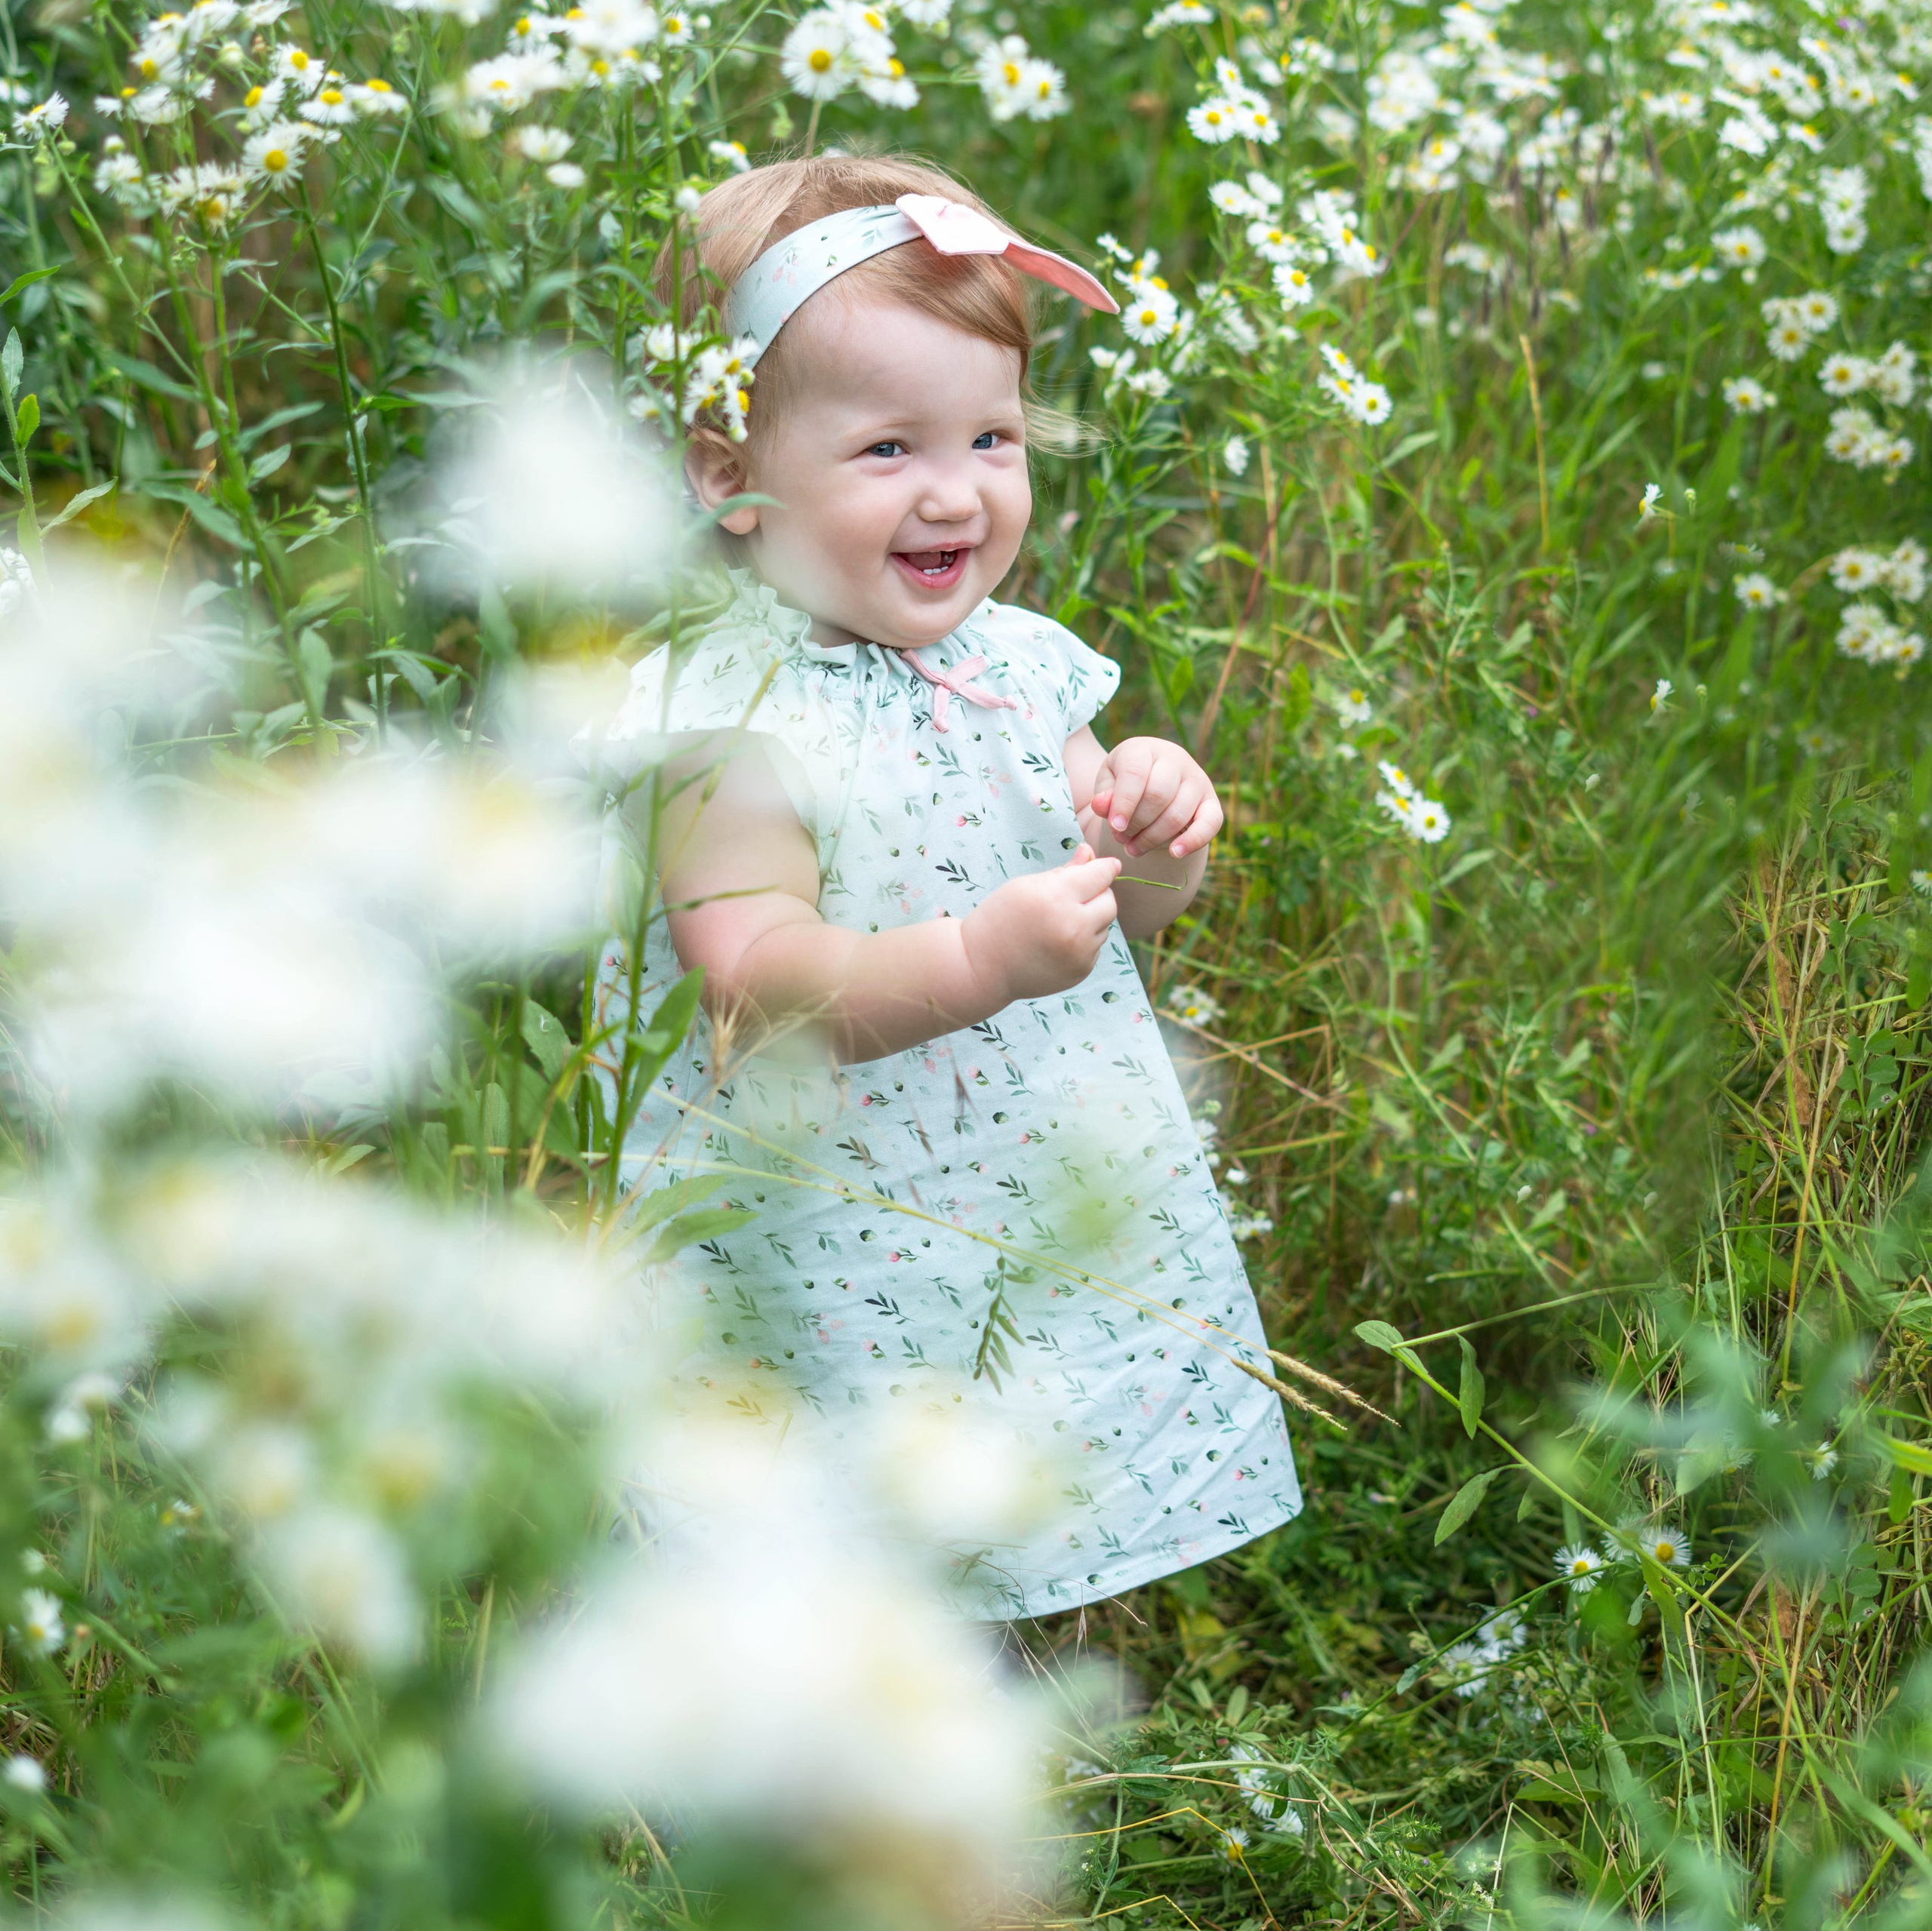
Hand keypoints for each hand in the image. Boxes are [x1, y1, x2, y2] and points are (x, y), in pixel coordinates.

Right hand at [961, 845, 1120, 1003]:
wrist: (982, 967)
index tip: (1109, 865)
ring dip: (1091, 919)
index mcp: (1055, 898)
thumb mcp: (1025, 886)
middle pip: (1110, 901)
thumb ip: (1063, 871)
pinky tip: (1057, 942)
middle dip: (1098, 894)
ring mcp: (1079, 953)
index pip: (1099, 876)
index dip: (1105, 867)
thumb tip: (1090, 853)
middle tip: (1076, 896)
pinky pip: (1095, 947)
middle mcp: (1072, 927)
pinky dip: (1084, 941)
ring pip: (1105, 925)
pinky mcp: (1081, 971)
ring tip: (1059, 922)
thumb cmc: (999, 919)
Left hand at [1084, 736, 1223, 857]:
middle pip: (1157, 796)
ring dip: (1152, 838)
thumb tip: (1101, 805)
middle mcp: (1175, 759)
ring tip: (1133, 848)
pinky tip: (1174, 853)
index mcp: (1144, 749)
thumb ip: (1104, 795)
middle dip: (1136, 824)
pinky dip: (1193, 841)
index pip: (1135, 774)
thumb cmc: (1125, 784)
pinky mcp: (1211, 801)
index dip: (1124, 803)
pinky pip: (1210, 823)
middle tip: (1120, 838)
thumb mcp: (1107, 784)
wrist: (1151, 784)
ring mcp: (1197, 779)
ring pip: (1177, 814)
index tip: (1115, 827)